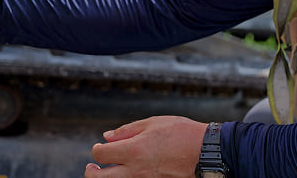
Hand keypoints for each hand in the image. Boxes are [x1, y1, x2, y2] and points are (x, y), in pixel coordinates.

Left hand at [85, 116, 206, 176]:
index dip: (97, 150)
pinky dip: (126, 177)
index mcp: (133, 150)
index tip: (100, 147)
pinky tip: (129, 170)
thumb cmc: (181, 133)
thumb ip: (127, 130)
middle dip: (92, 172)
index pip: (101, 155)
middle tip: (93, 167)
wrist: (205, 152)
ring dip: (108, 177)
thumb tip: (107, 137)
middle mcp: (135, 169)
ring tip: (108, 170)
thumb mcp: (153, 123)